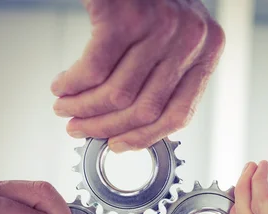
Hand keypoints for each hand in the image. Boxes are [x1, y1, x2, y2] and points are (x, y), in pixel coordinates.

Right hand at [51, 0, 224, 150]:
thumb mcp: (175, 35)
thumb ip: (164, 74)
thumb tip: (128, 124)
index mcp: (207, 50)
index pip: (178, 115)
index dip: (143, 138)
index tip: (117, 145)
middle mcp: (190, 40)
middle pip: (144, 110)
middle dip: (105, 127)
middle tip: (78, 128)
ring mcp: (160, 27)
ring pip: (117, 95)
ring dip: (83, 108)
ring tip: (64, 107)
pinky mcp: (125, 14)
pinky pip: (93, 69)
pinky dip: (72, 84)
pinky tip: (61, 85)